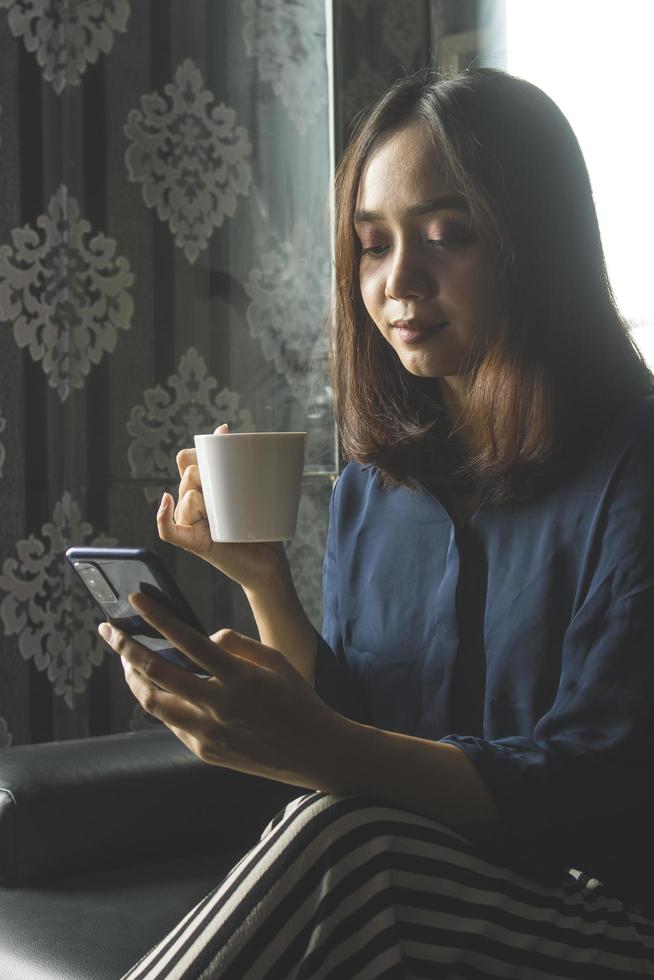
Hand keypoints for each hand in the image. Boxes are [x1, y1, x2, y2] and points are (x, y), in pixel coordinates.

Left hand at [98, 591, 345, 788]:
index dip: (157, 617)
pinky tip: (154, 688)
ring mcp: (209, 733)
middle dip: (126, 648)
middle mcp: (219, 706)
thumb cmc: (298, 700)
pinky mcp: (205, 752)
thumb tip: (207, 637)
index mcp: (240, 677)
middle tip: (110, 631)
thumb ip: (238, 644)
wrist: (315, 753)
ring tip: (126, 661)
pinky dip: (158, 701)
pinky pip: (171, 723)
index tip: (135, 600)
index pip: (188, 640)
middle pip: (157, 672)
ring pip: (153, 702)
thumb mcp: (276, 661)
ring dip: (133, 678)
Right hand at [158, 423, 289, 593]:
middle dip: (206, 475)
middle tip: (227, 491)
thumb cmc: (260, 527)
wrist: (270, 563)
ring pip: (187, 496)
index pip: (187, 459)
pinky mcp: (194, 543)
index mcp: (203, 489)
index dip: (198, 453)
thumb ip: (235, 462)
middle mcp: (192, 504)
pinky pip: (168, 530)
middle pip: (188, 475)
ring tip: (225, 515)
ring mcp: (191, 523)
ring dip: (206, 499)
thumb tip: (222, 428)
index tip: (219, 454)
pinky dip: (163, 515)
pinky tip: (168, 502)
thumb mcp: (249, 490)